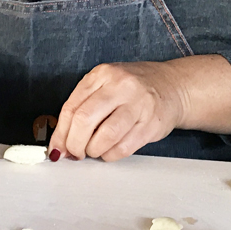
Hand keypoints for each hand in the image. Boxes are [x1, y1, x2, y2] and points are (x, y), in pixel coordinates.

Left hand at [49, 61, 186, 161]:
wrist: (172, 86)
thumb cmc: (132, 89)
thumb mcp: (104, 87)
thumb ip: (81, 109)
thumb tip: (60, 144)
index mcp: (102, 74)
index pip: (71, 107)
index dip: (60, 133)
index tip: (57, 148)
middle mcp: (120, 86)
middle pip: (85, 120)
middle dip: (74, 144)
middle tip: (75, 152)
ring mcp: (139, 104)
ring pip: (105, 137)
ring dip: (94, 151)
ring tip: (94, 150)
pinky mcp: (151, 124)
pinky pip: (123, 148)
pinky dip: (110, 155)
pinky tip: (110, 150)